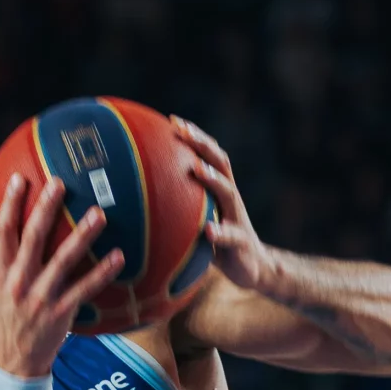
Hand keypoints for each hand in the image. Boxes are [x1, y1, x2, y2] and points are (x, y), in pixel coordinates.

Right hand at [0, 173, 122, 377]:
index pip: (3, 231)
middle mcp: (18, 281)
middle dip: (46, 208)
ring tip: (99, 214)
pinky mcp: (61, 312)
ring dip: (81, 236)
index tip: (21, 178)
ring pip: (62, 260)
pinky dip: (101, 272)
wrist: (13, 361)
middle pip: (32, 238)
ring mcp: (40, 297)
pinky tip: (118, 255)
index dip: (11, 203)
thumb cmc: (0, 317)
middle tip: (60, 183)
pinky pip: (84, 289)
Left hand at [173, 116, 274, 295]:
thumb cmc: (217, 242)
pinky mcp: (242, 244)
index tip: (172, 121)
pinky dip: (220, 232)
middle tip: (183, 131)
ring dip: (213, 179)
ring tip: (197, 169)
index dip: (194, 136)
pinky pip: (232, 237)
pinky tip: (207, 231)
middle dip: (203, 144)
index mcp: (219, 190)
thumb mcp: (198, 220)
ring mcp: (238, 219)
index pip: (208, 155)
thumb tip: (137, 200)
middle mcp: (230, 198)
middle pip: (220, 163)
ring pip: (229, 193)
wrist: (253, 268)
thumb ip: (179, 207)